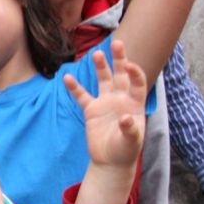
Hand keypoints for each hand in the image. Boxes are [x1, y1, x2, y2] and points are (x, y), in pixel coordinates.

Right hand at [64, 39, 147, 170]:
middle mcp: (121, 99)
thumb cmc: (126, 151)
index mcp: (135, 104)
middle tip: (117, 43)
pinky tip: (67, 77)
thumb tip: (126, 118)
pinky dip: (74, 87)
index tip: (129, 65)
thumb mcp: (132, 142)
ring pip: (102, 80)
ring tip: (96, 54)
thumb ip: (130, 130)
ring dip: (100, 67)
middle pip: (121, 74)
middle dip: (120, 59)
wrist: (111, 161)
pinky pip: (81, 96)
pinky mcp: (91, 110)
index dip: (135, 73)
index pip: (137, 83)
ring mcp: (105, 102)